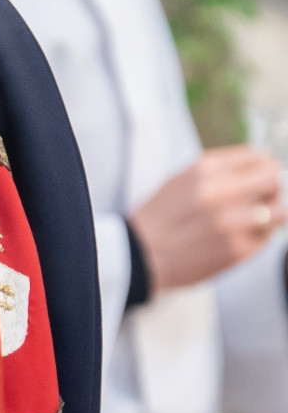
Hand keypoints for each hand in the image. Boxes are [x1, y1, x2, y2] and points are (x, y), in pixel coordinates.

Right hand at [131, 146, 283, 290]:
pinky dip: (259, 236)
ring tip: (253, 219)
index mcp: (203, 170)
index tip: (261, 176)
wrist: (140, 255)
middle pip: (273, 179)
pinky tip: (239, 236)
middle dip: (272, 188)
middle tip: (262, 197)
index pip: (258, 157)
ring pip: (279, 210)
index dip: (264, 167)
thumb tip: (260, 167)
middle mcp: (219, 192)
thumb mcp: (180, 180)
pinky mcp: (239, 248)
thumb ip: (219, 172)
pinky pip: (268, 237)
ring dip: (271, 213)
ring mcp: (231, 222)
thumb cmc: (159, 218)